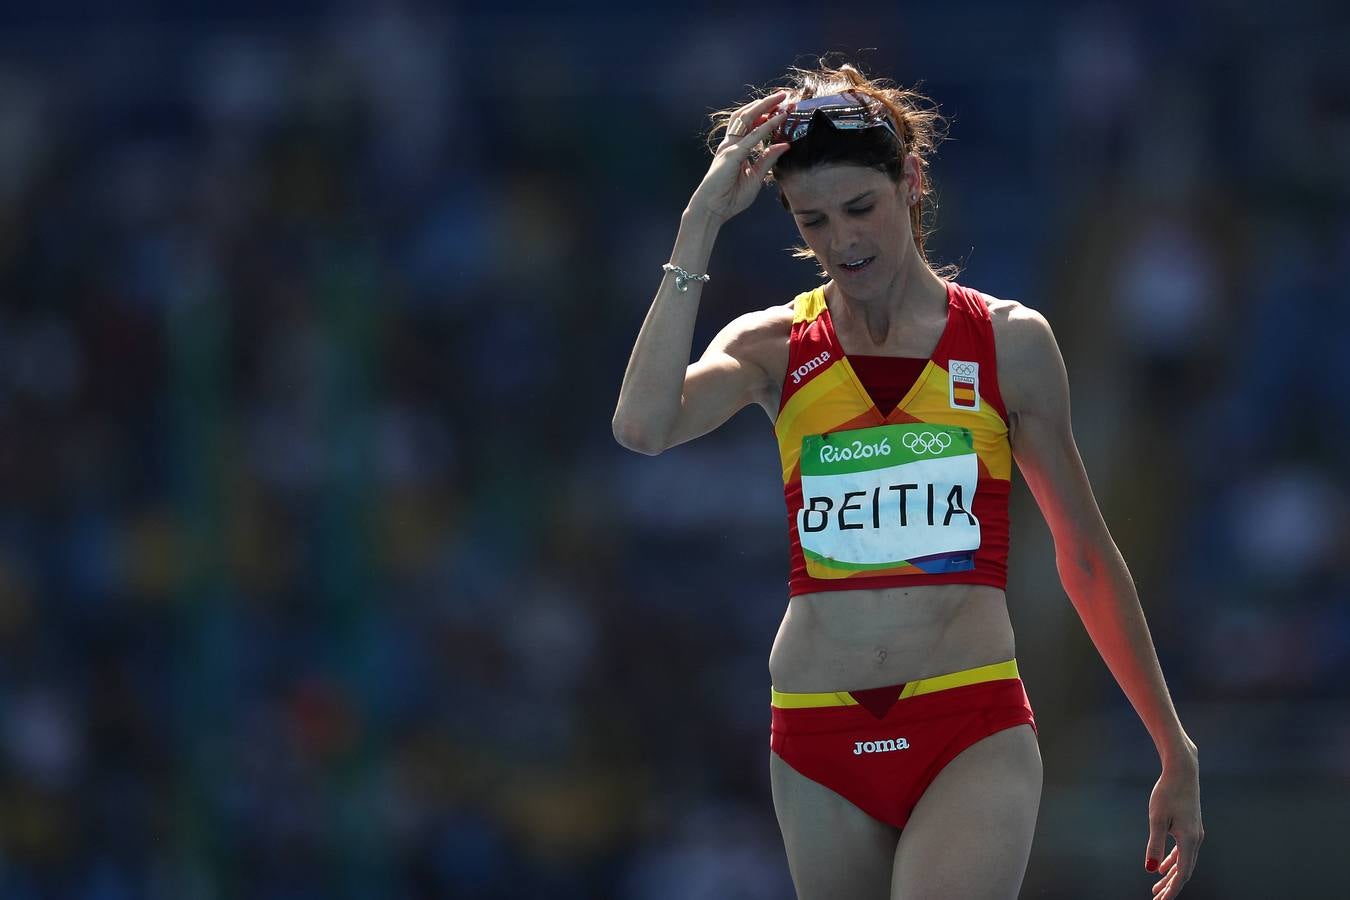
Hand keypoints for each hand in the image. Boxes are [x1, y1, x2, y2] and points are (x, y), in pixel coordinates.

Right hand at [688, 90, 793, 223]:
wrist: (711, 210)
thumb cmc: (730, 198)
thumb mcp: (755, 177)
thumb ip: (768, 160)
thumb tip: (785, 145)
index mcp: (735, 149)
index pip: (752, 125)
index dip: (767, 115)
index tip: (783, 108)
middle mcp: (731, 144)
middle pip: (748, 115)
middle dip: (766, 103)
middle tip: (785, 95)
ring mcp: (730, 147)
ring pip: (747, 118)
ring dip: (765, 106)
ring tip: (781, 99)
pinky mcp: (732, 154)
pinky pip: (752, 137)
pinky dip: (767, 126)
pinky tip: (779, 119)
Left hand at [1145, 752, 1202, 899]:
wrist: (1182, 772)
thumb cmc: (1167, 793)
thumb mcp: (1156, 819)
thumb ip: (1154, 845)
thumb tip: (1151, 869)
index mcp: (1190, 841)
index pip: (1182, 874)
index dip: (1172, 890)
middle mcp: (1196, 840)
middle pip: (1184, 871)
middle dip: (1171, 887)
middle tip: (1157, 899)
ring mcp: (1195, 834)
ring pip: (1183, 862)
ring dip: (1171, 875)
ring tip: (1157, 887)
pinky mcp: (1190, 827)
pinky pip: (1182, 851)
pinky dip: (1173, 861)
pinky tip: (1162, 867)